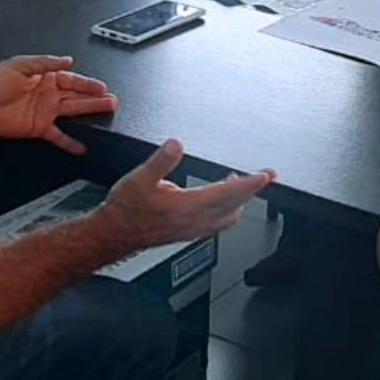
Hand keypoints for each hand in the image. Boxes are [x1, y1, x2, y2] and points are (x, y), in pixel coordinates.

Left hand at [0, 55, 116, 153]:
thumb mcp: (19, 65)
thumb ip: (45, 63)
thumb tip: (66, 60)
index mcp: (44, 77)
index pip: (71, 79)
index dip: (88, 83)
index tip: (102, 86)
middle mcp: (47, 94)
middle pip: (77, 95)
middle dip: (95, 97)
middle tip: (112, 99)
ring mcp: (44, 111)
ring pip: (73, 111)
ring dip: (90, 112)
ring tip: (107, 111)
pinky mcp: (39, 128)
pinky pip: (59, 136)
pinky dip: (70, 142)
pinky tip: (82, 146)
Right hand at [98, 139, 275, 248]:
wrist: (113, 235)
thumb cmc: (125, 210)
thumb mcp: (139, 179)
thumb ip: (160, 161)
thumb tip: (175, 144)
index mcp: (188, 207)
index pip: (229, 194)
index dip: (250, 184)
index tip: (266, 175)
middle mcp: (195, 221)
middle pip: (235, 206)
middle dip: (252, 190)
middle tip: (264, 176)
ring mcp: (193, 229)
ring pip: (228, 217)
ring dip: (238, 200)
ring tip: (240, 183)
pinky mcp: (188, 232)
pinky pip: (218, 223)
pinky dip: (226, 210)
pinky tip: (219, 200)